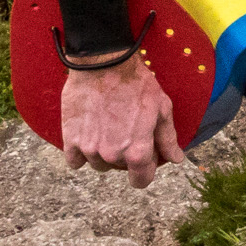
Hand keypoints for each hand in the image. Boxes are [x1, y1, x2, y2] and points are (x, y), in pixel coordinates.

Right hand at [59, 52, 184, 187]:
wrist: (103, 64)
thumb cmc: (137, 84)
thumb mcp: (161, 108)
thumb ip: (167, 139)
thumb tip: (176, 159)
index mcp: (137, 152)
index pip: (141, 181)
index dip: (145, 171)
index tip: (144, 158)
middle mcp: (112, 156)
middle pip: (120, 168)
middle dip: (126, 155)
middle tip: (126, 129)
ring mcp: (89, 149)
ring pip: (98, 164)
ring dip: (103, 153)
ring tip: (108, 127)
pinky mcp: (70, 140)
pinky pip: (75, 160)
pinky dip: (81, 152)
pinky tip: (89, 134)